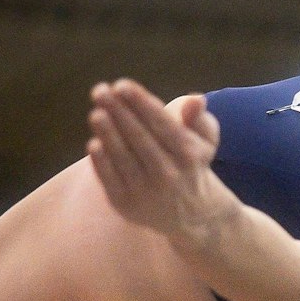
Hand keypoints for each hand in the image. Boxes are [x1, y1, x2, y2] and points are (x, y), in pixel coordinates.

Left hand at [87, 79, 234, 242]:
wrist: (191, 215)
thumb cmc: (191, 165)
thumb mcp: (205, 142)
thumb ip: (200, 119)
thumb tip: (196, 99)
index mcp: (188, 154)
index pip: (161, 123)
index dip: (140, 103)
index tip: (122, 85)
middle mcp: (169, 174)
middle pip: (140, 138)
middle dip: (119, 112)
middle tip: (100, 91)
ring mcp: (147, 192)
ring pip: (123, 158)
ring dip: (108, 134)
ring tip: (96, 113)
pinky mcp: (127, 205)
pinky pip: (111, 181)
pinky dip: (102, 163)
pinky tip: (94, 143)